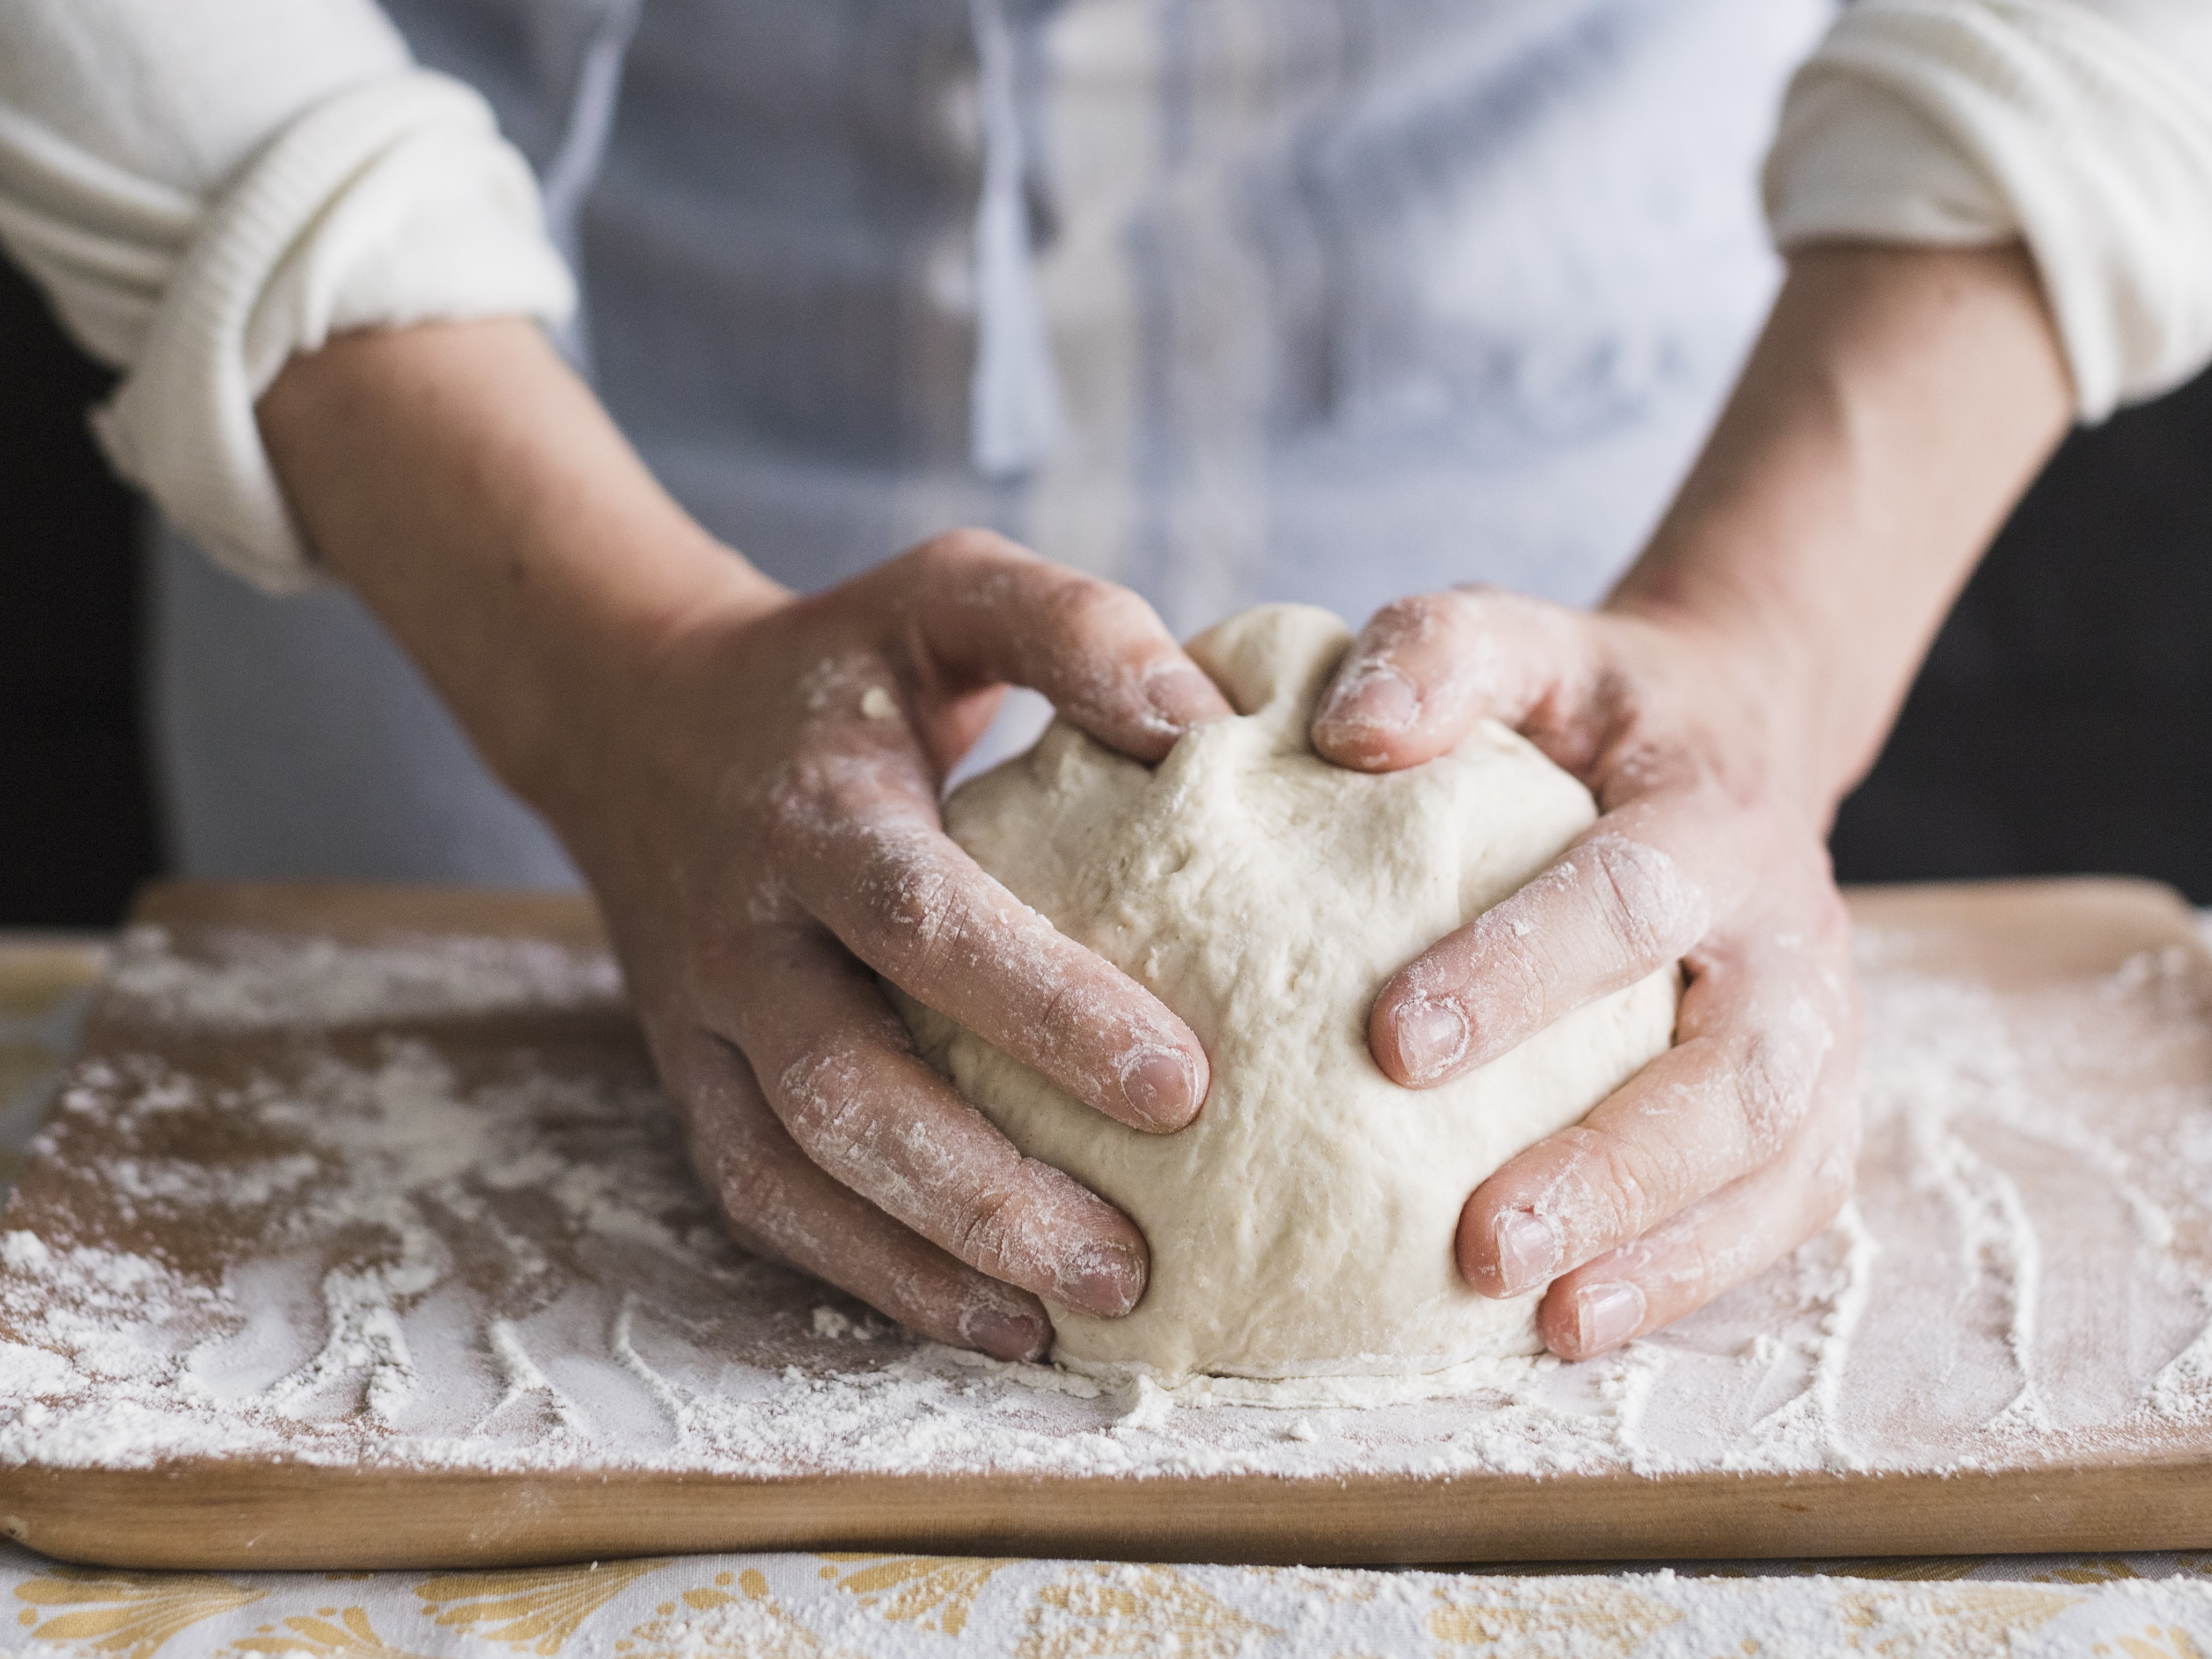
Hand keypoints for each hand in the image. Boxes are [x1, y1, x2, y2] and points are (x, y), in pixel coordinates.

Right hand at [556, 531, 1232, 1359]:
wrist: (635, 720)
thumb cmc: (833, 667)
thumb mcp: (942, 592)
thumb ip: (1069, 624)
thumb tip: (1202, 709)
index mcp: (815, 816)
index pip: (920, 919)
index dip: (1043, 1007)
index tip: (1184, 1085)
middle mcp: (742, 932)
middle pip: (845, 1085)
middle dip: (987, 1188)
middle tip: (1136, 1261)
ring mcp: (699, 1022)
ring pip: (792, 1174)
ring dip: (927, 1264)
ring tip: (1074, 1323)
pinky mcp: (690, 1081)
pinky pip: (763, 1201)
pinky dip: (868, 1274)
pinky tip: (989, 1316)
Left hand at [1312, 587, 1858, 1357]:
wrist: (1729, 744)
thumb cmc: (1590, 709)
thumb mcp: (1525, 643)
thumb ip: (1441, 654)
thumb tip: (1347, 729)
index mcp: (1715, 821)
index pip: (1627, 898)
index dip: (1524, 971)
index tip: (1394, 1043)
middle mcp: (1790, 937)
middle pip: (1735, 1070)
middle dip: (1612, 1163)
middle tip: (1479, 1237)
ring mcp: (1820, 1034)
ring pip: (1775, 1163)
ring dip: (1660, 1250)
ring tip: (1535, 1314)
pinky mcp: (1815, 1107)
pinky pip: (1780, 1211)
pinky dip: (1690, 1277)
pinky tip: (1576, 1329)